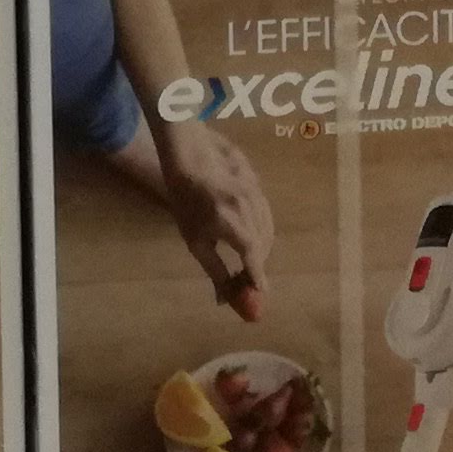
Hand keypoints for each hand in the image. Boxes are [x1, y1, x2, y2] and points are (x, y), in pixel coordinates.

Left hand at [150, 119, 272, 319]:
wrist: (188, 153)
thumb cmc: (185, 199)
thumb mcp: (195, 239)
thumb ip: (215, 269)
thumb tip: (225, 298)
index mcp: (233, 223)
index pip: (254, 258)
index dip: (259, 277)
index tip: (262, 292)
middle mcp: (250, 208)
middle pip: (264, 244)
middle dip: (258, 262)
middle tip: (249, 275)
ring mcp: (256, 192)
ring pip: (267, 226)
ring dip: (261, 244)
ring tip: (249, 254)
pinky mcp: (258, 181)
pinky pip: (265, 210)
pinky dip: (260, 225)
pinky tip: (249, 228)